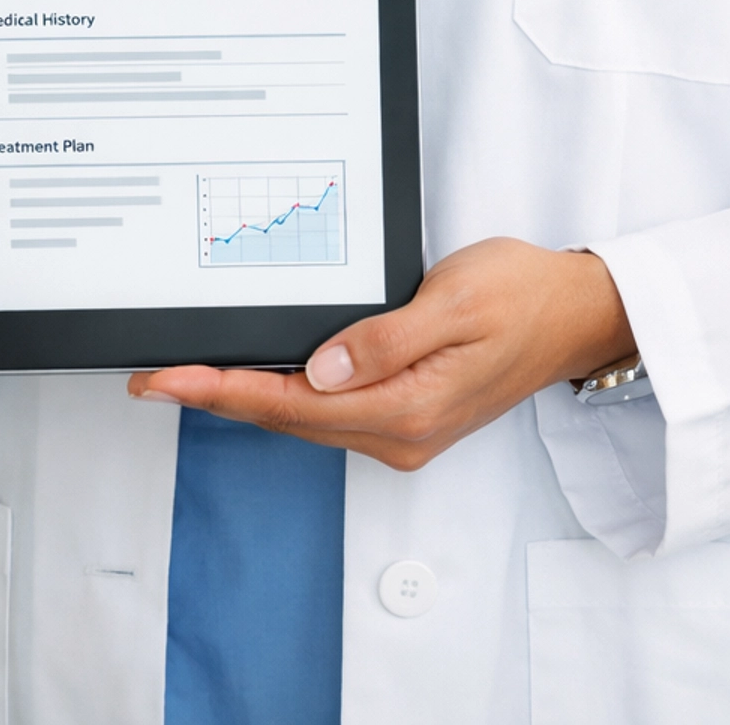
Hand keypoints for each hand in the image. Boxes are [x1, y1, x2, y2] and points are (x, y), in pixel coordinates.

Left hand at [128, 237, 635, 468]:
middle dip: (216, 395)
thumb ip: (382, 340)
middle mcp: (399, 433)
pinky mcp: (407, 414)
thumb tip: (319, 370)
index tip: (165, 380)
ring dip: (246, 395)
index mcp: (406, 410)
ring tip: (188, 373)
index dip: (219, 389)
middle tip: (153, 375)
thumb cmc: (523, 295)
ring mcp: (403, 430)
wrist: (576, 314)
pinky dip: (285, 393)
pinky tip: (261, 374)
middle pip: (287, 417)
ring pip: (304, 417)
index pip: (290, 403)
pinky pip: (330, 410)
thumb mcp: (453, 301)